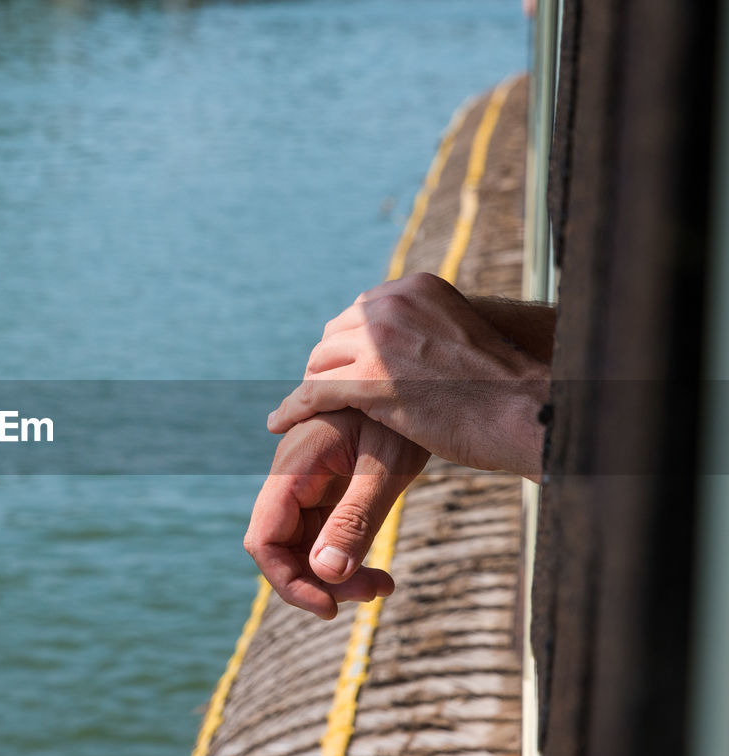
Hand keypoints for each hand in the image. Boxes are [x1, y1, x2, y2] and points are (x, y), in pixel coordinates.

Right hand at [244, 409, 427, 618]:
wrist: (425, 380)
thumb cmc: (406, 416)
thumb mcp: (386, 470)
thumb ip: (354, 521)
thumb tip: (325, 575)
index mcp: (294, 468)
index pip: (264, 540)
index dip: (287, 581)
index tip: (328, 607)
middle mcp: (292, 478)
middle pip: (284, 549)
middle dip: (319, 582)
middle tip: (373, 595)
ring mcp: (308, 484)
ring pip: (304, 546)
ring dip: (336, 575)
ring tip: (383, 586)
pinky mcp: (328, 488)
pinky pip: (323, 535)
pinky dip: (346, 557)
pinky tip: (380, 572)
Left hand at [266, 273, 548, 476]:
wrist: (521, 409)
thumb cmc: (502, 387)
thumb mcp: (460, 333)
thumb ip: (424, 328)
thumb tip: (401, 346)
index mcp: (415, 286)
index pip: (361, 311)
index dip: (350, 344)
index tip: (346, 366)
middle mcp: (392, 303)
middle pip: (335, 333)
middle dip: (329, 364)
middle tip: (322, 393)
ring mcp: (377, 340)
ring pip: (320, 363)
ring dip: (313, 387)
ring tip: (306, 410)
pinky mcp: (366, 380)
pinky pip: (312, 393)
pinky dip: (292, 409)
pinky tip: (278, 423)